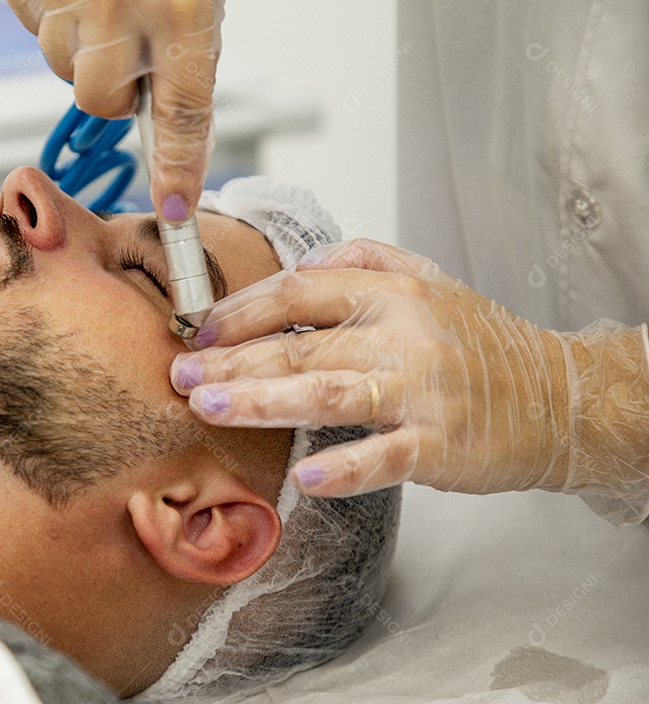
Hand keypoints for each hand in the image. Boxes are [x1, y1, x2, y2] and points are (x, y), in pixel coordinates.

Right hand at [2, 0, 224, 220]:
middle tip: (130, 45)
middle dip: (115, 86)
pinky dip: (55, 11)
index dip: (177, 170)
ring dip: (83, 43)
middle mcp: (119, 5)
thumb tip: (172, 124)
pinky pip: (35, 25)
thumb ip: (186, 50)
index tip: (174, 207)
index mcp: (180, 8)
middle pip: (103, 102)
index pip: (180, 117)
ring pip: (63, 64)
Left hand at [170, 238, 578, 497]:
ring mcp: (422, 390)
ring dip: (261, 401)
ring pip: (327, 392)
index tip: (198, 334)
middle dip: (230, 362)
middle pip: (298, 343)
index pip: (298, 290)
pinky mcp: (441, 444)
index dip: (240, 311)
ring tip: (208, 410)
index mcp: (392, 292)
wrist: (556, 395)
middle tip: (180, 379)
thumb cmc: (479, 342)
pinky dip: (343, 468)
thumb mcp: (429, 279)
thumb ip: (365, 258)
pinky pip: (384, 457)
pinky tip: (302, 477)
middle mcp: (403, 334)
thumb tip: (303, 260)